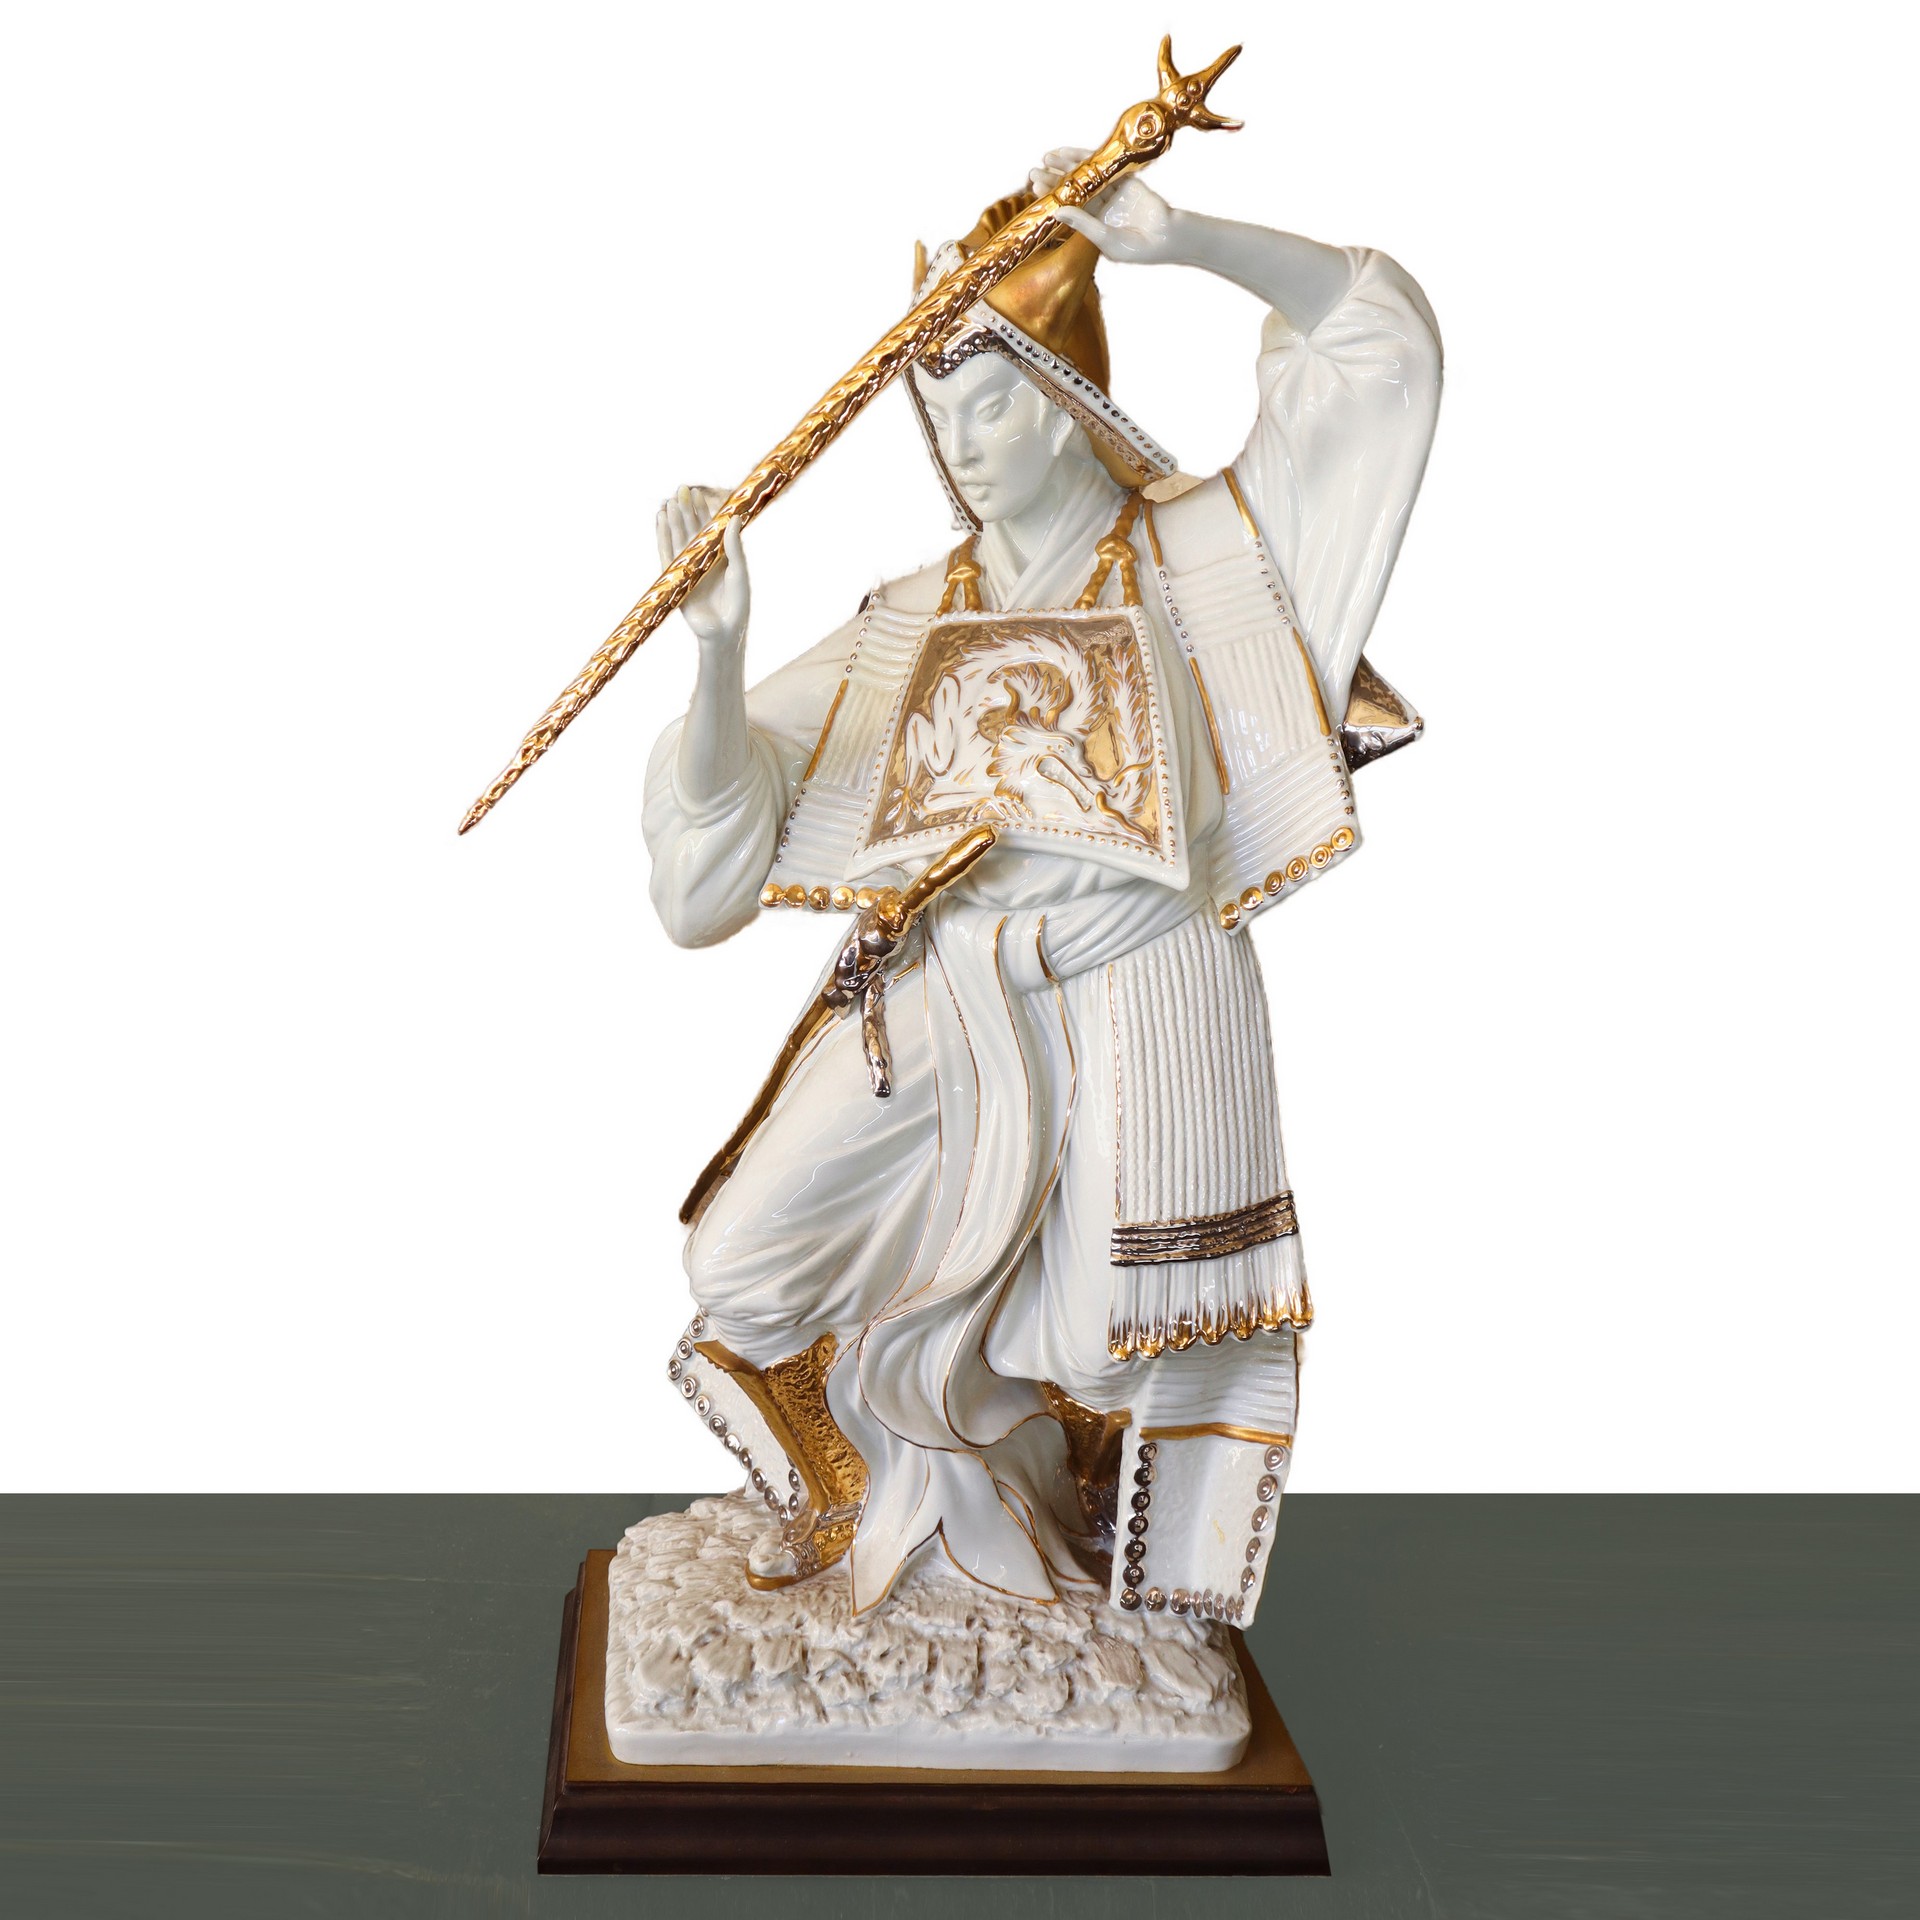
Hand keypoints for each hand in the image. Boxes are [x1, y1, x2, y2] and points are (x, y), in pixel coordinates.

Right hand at [657, 484, 747, 653]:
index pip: (710, 529)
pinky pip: (666, 553)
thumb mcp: (739, 573)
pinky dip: (663, 537)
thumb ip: (734, 547)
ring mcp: (688, 568)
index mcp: (721, 557)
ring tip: (669, 501)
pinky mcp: (675, 578)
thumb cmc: (737, 606)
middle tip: (682, 489)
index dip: (703, 511)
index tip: (699, 493)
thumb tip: (734, 518)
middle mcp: (703, 560)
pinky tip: (661, 521)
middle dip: (686, 510)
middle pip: (692, 530)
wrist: (722, 633)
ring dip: (674, 520)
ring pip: (678, 539)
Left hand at [1029, 147, 1184, 266]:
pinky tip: (1071, 152)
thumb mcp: (1106, 240)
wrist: (1168, 237)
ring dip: (1066, 166)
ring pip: (1085, 176)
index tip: (1034, 188)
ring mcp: (1112, 193)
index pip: (1068, 208)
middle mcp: (1100, 208)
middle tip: (1034, 171)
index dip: (1052, 198)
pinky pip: (1103, 166)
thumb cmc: (1139, 248)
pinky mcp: (1124, 180)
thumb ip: (1083, 224)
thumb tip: (1058, 211)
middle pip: (1073, 190)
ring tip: (1048, 157)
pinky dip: (1087, 158)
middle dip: (1054, 180)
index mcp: (1093, 225)